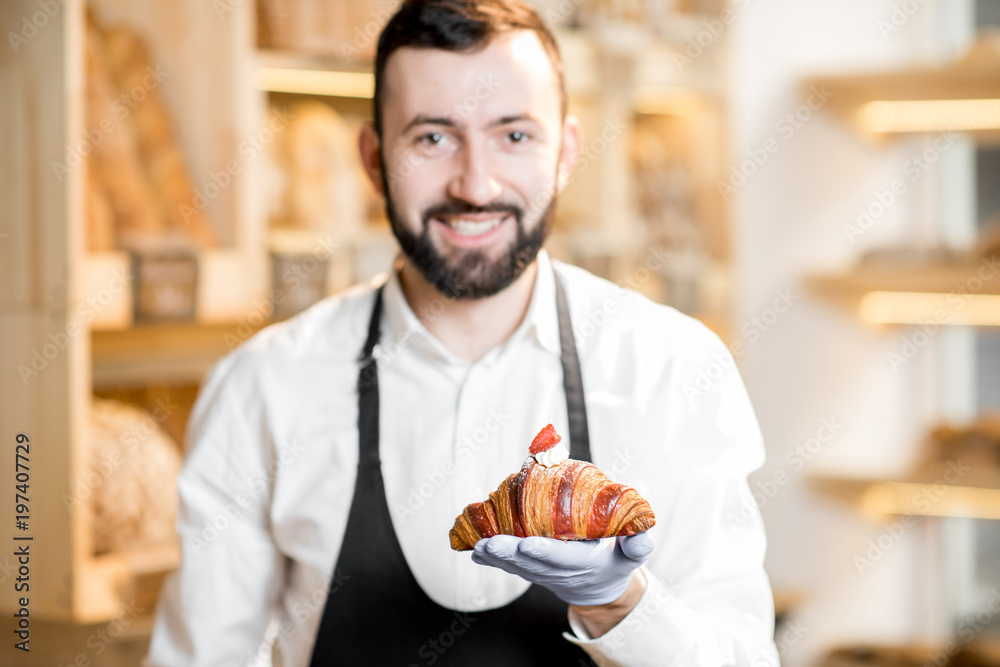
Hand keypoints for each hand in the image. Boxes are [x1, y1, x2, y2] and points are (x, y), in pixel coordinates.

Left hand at [470, 532, 653, 605]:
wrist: (598, 587)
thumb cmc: (613, 560)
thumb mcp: (631, 554)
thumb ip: (638, 543)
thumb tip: (643, 530)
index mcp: (584, 564)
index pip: (563, 559)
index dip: (545, 551)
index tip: (526, 543)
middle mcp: (559, 572)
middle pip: (532, 563)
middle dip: (509, 553)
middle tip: (490, 542)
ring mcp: (542, 573)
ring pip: (516, 566)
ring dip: (496, 556)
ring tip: (478, 543)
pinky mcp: (530, 571)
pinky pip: (509, 566)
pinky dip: (491, 559)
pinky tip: (474, 550)